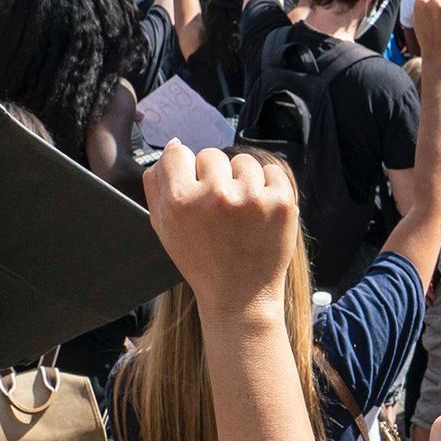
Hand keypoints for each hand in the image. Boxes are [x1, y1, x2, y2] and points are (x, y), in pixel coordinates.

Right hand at [144, 144, 298, 319]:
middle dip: (215, 177)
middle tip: (220, 210)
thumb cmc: (200, 259)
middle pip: (211, 155)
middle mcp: (215, 196)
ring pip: (243, 161)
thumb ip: (159, 184)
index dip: (186, 170)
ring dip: (242, 181)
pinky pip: (272, 171)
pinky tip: (260, 213)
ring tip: (241, 214)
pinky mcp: (281, 202)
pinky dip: (268, 187)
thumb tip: (173, 144)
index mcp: (180, 201)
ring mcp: (251, 197)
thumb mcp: (165, 228)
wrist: (240, 296)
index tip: (195, 189)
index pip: (177, 153)